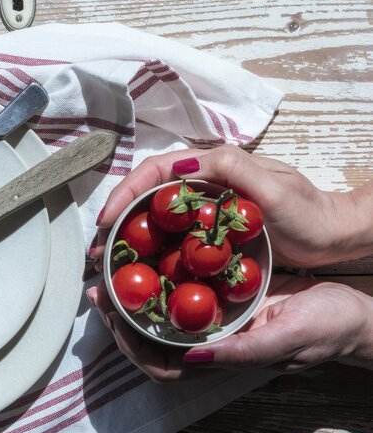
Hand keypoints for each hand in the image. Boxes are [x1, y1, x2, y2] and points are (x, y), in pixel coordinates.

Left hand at [86, 275, 372, 381]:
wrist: (353, 312)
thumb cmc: (326, 328)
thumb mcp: (288, 339)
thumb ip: (241, 353)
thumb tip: (191, 360)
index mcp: (218, 358)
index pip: (160, 365)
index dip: (131, 345)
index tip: (112, 315)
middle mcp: (208, 342)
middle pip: (150, 339)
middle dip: (120, 318)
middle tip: (98, 288)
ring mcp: (214, 320)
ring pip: (161, 315)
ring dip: (133, 298)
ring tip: (111, 272)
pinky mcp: (222, 296)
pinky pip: (183, 289)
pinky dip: (161, 277)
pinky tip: (151, 253)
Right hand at [92, 146, 363, 268]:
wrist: (334, 235)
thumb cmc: (309, 213)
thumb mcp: (274, 189)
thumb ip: (232, 171)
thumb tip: (178, 166)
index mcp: (214, 165)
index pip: (156, 170)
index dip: (126, 191)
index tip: (107, 218)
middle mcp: (204, 181)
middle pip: (148, 192)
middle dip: (118, 215)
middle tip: (99, 246)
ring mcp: (206, 205)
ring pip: (155, 213)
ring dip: (129, 233)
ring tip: (110, 259)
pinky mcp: (210, 227)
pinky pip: (172, 233)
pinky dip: (152, 247)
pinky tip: (142, 266)